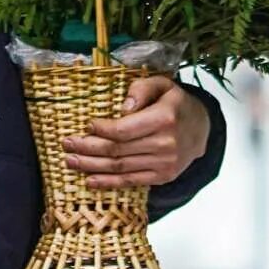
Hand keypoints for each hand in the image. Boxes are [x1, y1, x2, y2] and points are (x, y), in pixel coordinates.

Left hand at [61, 76, 211, 189]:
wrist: (202, 129)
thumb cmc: (176, 104)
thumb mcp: (163, 85)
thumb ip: (142, 89)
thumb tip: (122, 107)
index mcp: (164, 119)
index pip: (123, 129)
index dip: (101, 130)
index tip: (86, 125)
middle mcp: (165, 144)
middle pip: (117, 150)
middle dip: (87, 148)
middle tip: (66, 144)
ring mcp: (164, 163)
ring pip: (120, 167)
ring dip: (91, 166)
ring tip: (70, 161)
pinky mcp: (163, 177)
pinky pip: (131, 181)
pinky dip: (109, 183)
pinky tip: (90, 181)